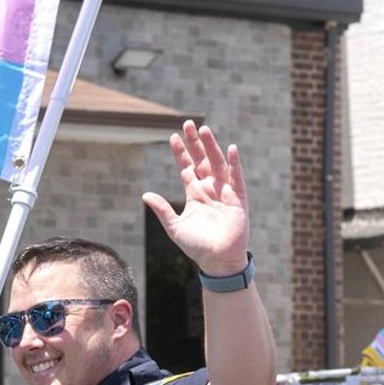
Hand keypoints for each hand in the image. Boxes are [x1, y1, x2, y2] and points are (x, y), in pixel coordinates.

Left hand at [143, 121, 249, 276]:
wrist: (217, 260)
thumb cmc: (196, 246)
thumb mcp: (174, 226)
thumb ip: (162, 209)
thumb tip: (144, 194)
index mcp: (194, 194)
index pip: (187, 168)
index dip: (181, 153)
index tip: (173, 137)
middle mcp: (209, 189)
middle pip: (201, 160)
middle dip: (195, 143)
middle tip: (189, 124)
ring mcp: (224, 192)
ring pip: (217, 164)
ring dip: (211, 147)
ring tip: (204, 130)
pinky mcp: (238, 199)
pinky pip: (236, 178)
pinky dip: (234, 164)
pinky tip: (231, 149)